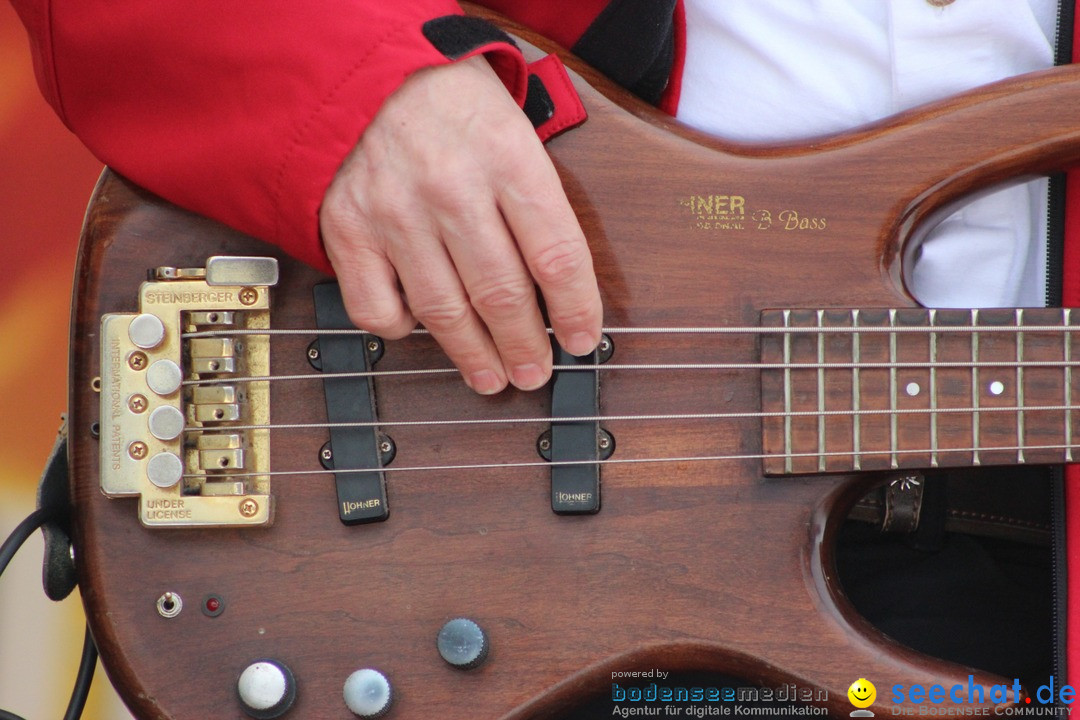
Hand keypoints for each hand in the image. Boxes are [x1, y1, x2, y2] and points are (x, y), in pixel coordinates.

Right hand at [320, 55, 601, 393]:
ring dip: (475, 356)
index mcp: (505, 155)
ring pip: (444, 313)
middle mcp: (450, 188)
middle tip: (536, 372)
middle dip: (526, 347)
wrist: (364, 71)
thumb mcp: (513, 124)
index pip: (555, 255)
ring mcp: (395, 213)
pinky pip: (379, 308)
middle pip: (502, 295)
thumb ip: (536, 196)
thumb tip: (559, 284)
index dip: (575, 310)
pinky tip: (421, 327)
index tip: (581, 340)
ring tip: (493, 377)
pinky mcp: (348, 232)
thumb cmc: (450, 102)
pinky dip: (403, 329)